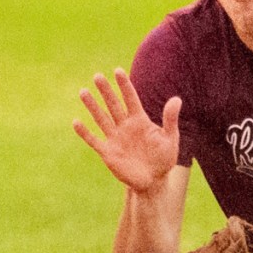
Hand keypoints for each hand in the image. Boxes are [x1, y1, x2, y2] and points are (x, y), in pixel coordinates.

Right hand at [73, 68, 181, 192]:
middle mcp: (125, 126)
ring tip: (83, 91)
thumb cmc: (163, 159)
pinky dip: (85, 132)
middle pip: (113, 105)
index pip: (130, 99)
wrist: (153, 181)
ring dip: (93, 106)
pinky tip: (76, 122)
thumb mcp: (170, 138)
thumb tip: (177, 99)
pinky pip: (94, 140)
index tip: (118, 71)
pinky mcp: (108, 152)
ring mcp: (115, 138)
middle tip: (97, 76)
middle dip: (106, 91)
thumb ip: (170, 119)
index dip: (124, 85)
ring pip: (101, 118)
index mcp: (140, 120)